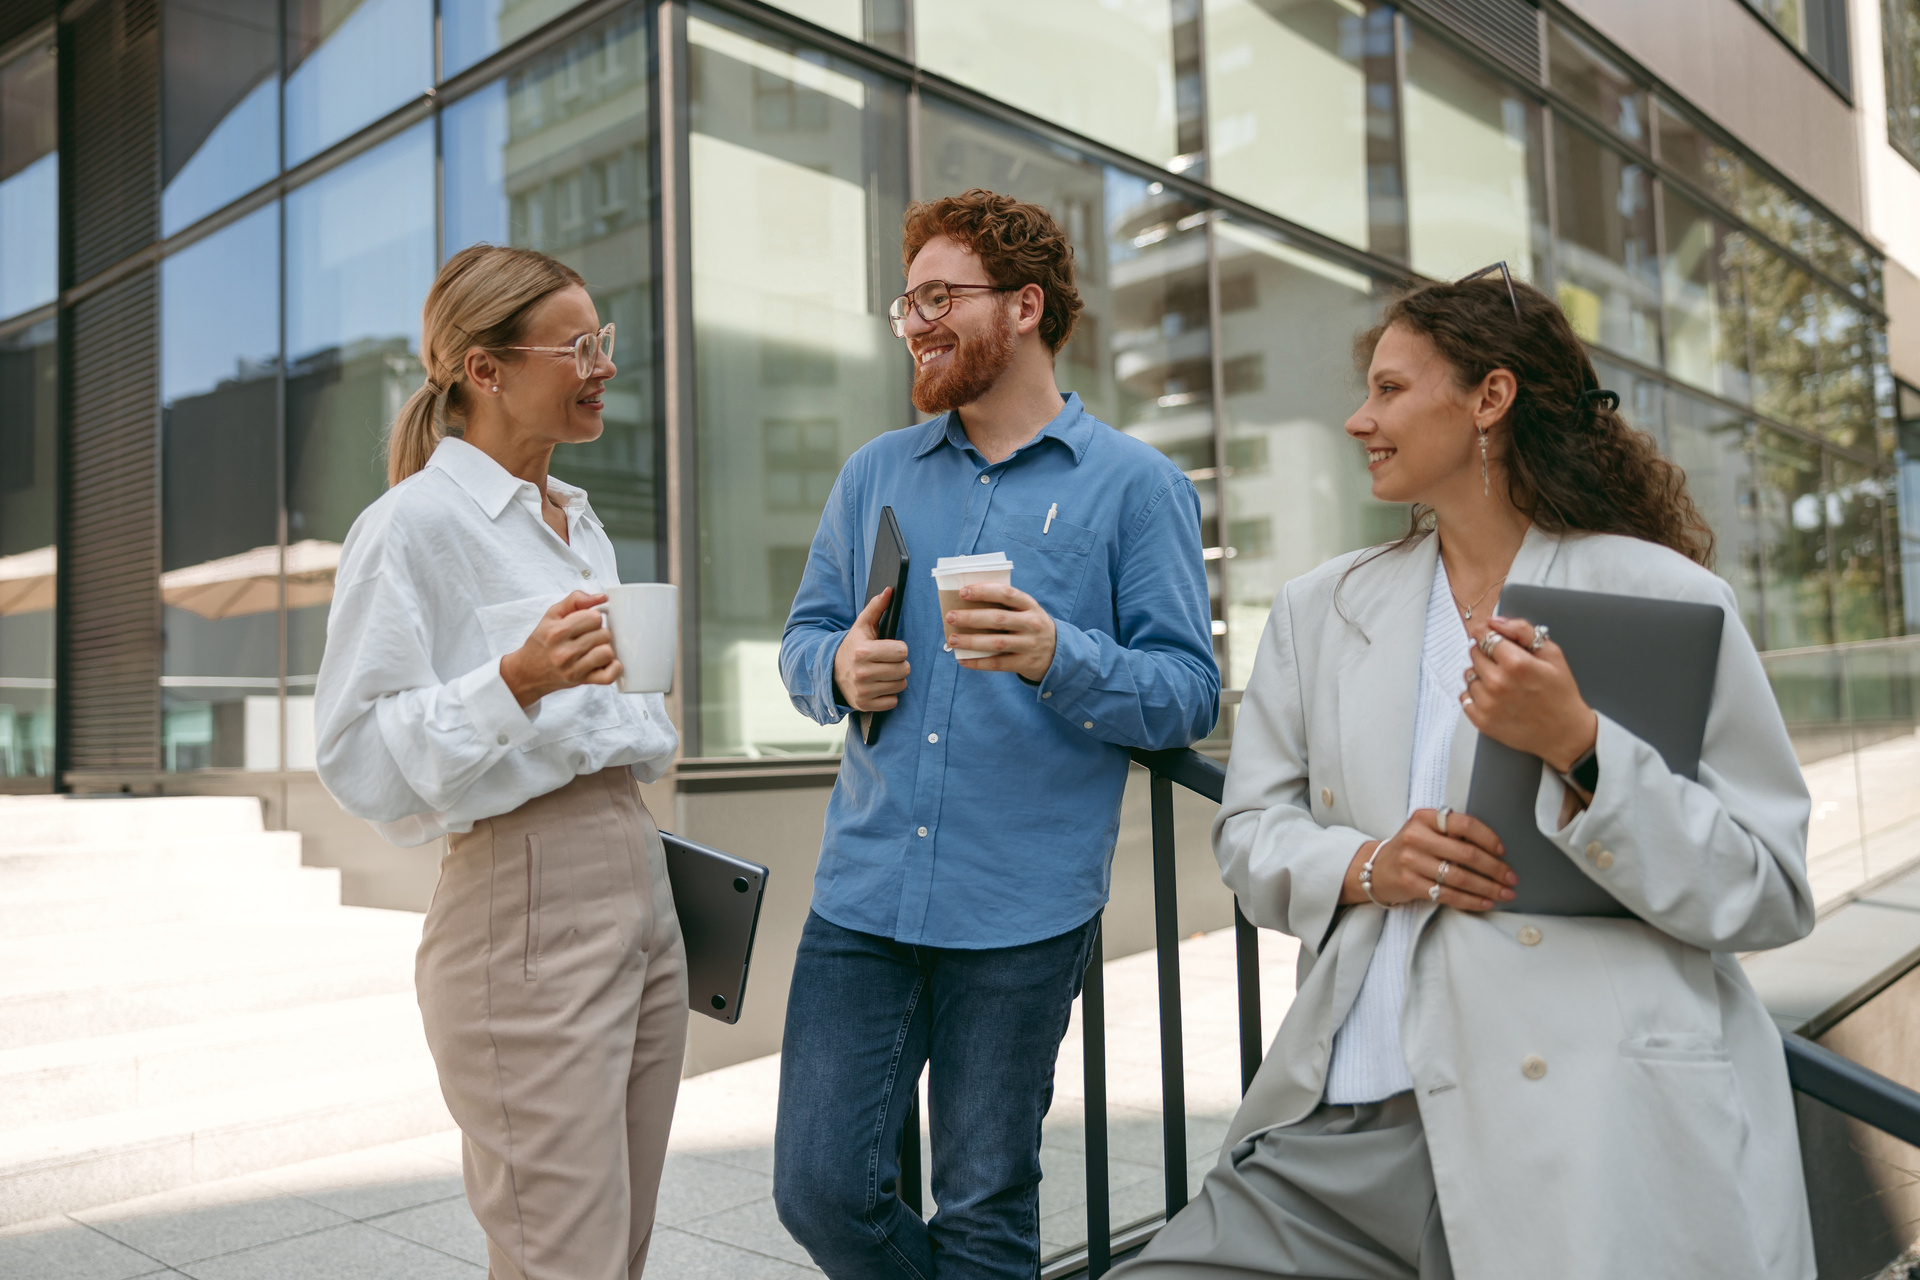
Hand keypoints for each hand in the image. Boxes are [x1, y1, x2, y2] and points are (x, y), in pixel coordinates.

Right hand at [500, 591, 620, 707]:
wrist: (528, 672)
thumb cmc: (543, 641)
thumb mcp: (552, 615)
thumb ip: (575, 600)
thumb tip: (602, 597)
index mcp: (557, 632)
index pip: (595, 618)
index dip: (593, 618)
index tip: (586, 623)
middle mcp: (564, 652)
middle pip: (604, 634)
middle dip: (599, 633)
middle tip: (589, 637)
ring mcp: (573, 669)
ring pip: (607, 652)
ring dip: (605, 649)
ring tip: (594, 649)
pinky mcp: (581, 682)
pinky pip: (609, 676)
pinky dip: (613, 669)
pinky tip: (605, 663)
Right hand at [834, 587, 909, 711]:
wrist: (831, 672)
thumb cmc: (853, 647)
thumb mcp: (862, 626)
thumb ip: (876, 608)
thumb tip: (889, 590)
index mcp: (862, 651)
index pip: (902, 651)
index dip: (899, 649)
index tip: (889, 649)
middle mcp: (861, 672)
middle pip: (904, 669)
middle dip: (899, 664)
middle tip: (888, 662)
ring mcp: (862, 691)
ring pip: (901, 685)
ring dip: (895, 679)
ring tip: (883, 673)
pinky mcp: (864, 705)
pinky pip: (893, 702)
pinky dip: (889, 695)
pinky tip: (879, 686)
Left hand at [946, 582, 1056, 681]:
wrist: (1058, 652)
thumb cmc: (1030, 626)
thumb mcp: (1026, 611)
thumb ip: (1005, 606)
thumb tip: (965, 604)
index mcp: (1030, 605)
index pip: (1006, 593)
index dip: (984, 591)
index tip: (963, 592)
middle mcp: (1031, 623)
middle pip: (997, 619)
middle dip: (971, 618)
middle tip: (950, 617)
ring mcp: (1029, 644)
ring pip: (996, 643)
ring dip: (971, 641)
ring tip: (952, 639)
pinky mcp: (1025, 663)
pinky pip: (998, 663)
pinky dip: (978, 662)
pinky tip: (963, 660)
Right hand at [1342, 808, 1515, 910]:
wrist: (1377, 869)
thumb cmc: (1412, 849)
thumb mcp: (1426, 831)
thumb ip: (1452, 833)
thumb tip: (1496, 851)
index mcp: (1425, 818)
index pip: (1464, 824)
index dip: (1488, 838)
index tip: (1502, 851)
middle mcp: (1416, 837)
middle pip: (1466, 854)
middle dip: (1495, 869)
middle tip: (1511, 878)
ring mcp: (1410, 861)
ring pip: (1459, 877)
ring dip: (1487, 888)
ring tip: (1505, 894)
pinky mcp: (1408, 883)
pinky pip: (1447, 894)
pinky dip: (1470, 900)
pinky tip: (1485, 902)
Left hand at [1460, 615, 1597, 773]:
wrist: (1565, 734)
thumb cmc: (1560, 693)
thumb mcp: (1552, 654)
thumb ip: (1522, 631)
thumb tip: (1495, 621)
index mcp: (1515, 663)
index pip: (1483, 636)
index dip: (1486, 633)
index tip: (1490, 636)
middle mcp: (1497, 683)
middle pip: (1474, 653)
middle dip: (1486, 653)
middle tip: (1504, 663)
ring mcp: (1487, 703)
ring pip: (1469, 675)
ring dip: (1481, 674)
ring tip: (1503, 682)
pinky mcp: (1481, 721)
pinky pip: (1465, 696)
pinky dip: (1475, 694)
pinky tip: (1494, 696)